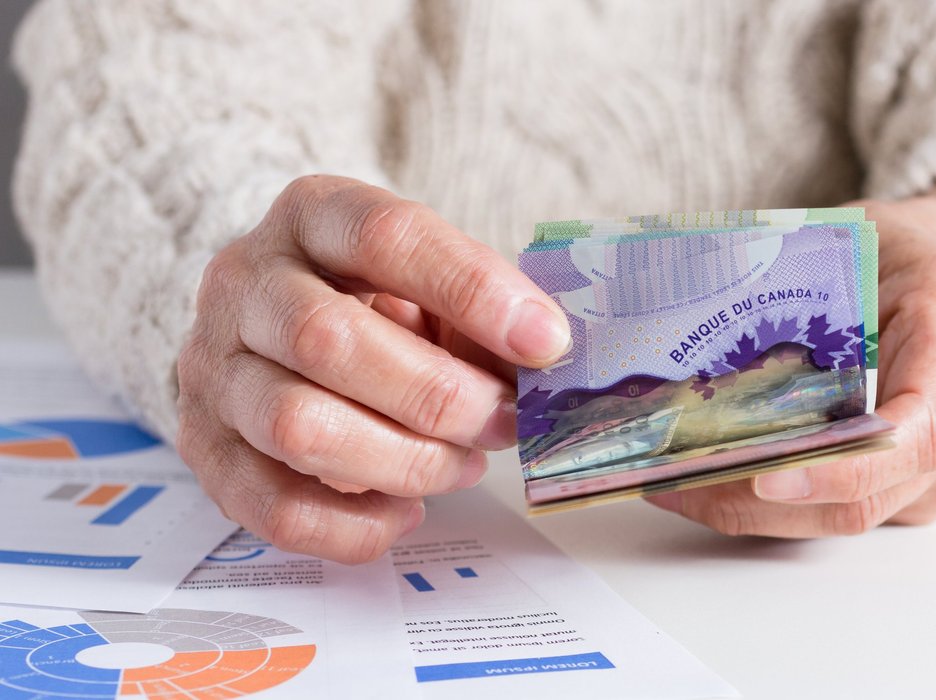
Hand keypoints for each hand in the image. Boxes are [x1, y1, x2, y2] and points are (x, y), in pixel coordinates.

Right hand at [176, 175, 569, 561]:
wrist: (272, 327)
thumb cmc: (373, 301)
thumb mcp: (427, 281)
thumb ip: (476, 312)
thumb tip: (542, 356)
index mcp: (312, 216)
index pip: (386, 237)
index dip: (472, 291)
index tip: (545, 342)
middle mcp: (244, 283)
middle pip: (328, 340)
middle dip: (438, 396)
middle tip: (503, 422)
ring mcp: (213, 368)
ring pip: (298, 427)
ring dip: (403, 461)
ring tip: (461, 464)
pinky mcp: (203, 448)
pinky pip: (273, 506)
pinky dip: (354, 524)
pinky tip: (405, 510)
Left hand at [648, 167, 935, 534]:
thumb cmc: (910, 253)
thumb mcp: (861, 232)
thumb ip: (802, 275)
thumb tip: (702, 301)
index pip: (918, 432)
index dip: (843, 468)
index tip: (768, 480)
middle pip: (872, 494)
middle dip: (765, 502)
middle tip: (681, 484)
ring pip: (855, 515)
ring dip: (762, 513)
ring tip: (682, 486)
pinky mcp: (924, 487)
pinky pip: (854, 510)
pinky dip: (786, 506)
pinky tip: (722, 482)